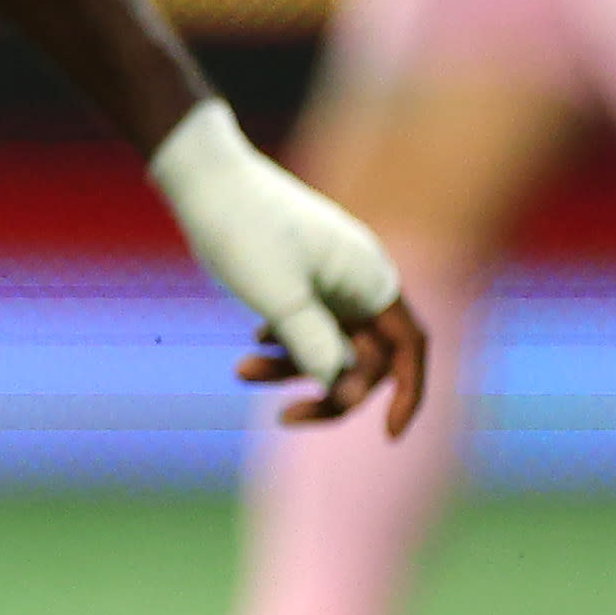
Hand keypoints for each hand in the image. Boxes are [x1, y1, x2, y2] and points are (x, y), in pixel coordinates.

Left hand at [147, 101, 427, 434]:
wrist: (205, 180)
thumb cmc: (243, 232)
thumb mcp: (279, 297)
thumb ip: (315, 345)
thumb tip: (342, 386)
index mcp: (372, 279)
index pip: (410, 347)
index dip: (407, 392)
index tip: (388, 434)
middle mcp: (359, 280)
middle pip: (365, 356)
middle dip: (328, 389)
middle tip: (283, 417)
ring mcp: (330, 278)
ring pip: (327, 343)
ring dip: (292, 368)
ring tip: (239, 372)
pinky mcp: (299, 276)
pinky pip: (305, 325)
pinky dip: (282, 344)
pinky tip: (253, 345)